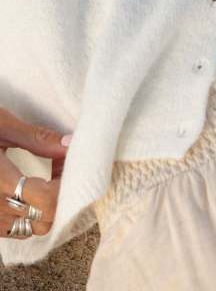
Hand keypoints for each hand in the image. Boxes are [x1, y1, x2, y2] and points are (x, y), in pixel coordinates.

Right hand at [0, 107, 70, 238]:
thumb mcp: (1, 125)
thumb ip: (36, 138)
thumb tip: (70, 143)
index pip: (46, 201)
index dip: (65, 183)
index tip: (68, 161)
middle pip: (45, 220)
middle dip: (62, 194)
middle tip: (62, 165)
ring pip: (33, 229)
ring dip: (49, 204)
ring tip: (49, 174)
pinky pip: (17, 228)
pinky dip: (32, 211)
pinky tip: (32, 186)